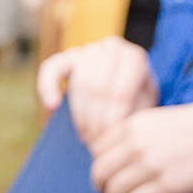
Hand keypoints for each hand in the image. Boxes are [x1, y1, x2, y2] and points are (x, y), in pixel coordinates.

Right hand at [36, 38, 160, 144]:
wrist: (129, 88)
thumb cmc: (138, 102)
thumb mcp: (144, 108)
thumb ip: (134, 115)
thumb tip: (118, 132)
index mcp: (134, 58)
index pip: (120, 93)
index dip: (112, 121)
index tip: (109, 142)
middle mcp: (111, 48)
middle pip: (98, 89)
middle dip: (95, 120)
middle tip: (96, 144)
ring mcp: (89, 50)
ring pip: (79, 83)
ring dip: (80, 114)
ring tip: (85, 136)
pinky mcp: (67, 57)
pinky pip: (51, 68)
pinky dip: (48, 87)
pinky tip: (52, 106)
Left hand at [89, 99, 192, 192]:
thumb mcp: (163, 119)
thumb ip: (140, 132)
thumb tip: (119, 152)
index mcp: (134, 125)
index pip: (97, 149)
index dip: (100, 163)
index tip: (106, 172)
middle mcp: (136, 144)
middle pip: (100, 172)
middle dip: (101, 186)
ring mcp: (150, 166)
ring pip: (114, 191)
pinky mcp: (165, 187)